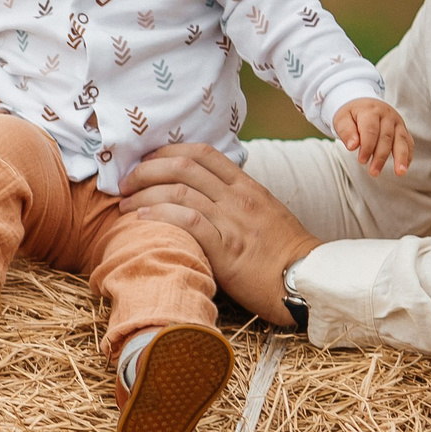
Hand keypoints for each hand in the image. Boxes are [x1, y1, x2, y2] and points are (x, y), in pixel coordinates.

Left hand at [117, 142, 321, 325]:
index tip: (146, 161)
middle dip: (146, 170)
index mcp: (246, 186)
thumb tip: (201, 193)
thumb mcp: (263, 212)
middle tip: (125, 183)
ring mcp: (232, 222)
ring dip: (144, 194)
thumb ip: (234, 199)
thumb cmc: (283, 251)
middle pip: (183, 167)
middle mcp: (237, 198)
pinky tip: (140, 220)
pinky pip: (187, 222)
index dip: (167, 151)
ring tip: (124, 205)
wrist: (305, 280)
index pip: (202, 153)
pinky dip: (159, 215)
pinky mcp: (226, 249)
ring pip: (179, 192)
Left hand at [333, 98, 412, 176]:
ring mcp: (397, 122)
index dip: (367, 147)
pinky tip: (404, 167)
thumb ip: (346, 131)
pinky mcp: (403, 130)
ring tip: (400, 172)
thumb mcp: (342, 119)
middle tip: (373, 172)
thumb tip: (352, 146)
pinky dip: (408, 155)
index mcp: (370, 111)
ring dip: (401, 157)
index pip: (370, 130)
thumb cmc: (351, 115)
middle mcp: (387, 115)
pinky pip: (409, 142)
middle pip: (386, 137)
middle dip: (380, 156)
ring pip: (401, 140)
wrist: (364, 104)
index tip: (362, 161)